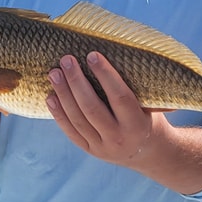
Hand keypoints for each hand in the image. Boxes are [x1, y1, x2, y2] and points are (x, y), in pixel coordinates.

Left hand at [46, 52, 201, 192]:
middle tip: (66, 59)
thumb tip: (120, 50)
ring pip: (77, 119)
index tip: (92, 55)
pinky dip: (58, 114)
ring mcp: (102, 147)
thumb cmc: (149, 117)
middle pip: (92, 108)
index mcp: (138, 125)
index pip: (119, 97)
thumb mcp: (151, 105)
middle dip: (76, 82)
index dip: (105, 75)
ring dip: (63, 94)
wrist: (148, 152)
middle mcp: (119, 138)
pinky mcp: (89, 150)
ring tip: (54, 73)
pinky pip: (71, 131)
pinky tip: (50, 96)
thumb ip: (136, 87)